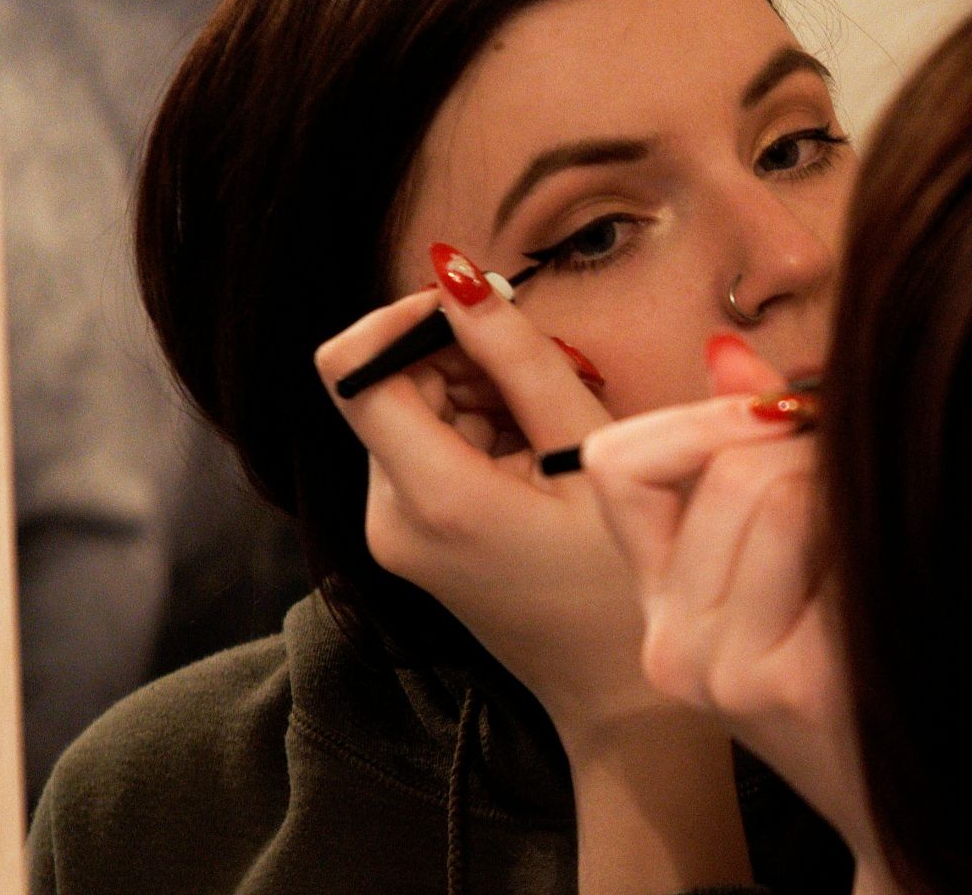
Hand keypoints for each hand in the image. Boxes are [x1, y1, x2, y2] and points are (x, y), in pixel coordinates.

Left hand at [313, 267, 658, 748]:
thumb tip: (457, 275)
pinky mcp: (412, 537)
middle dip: (464, 361)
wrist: (618, 696)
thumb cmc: (621, 582)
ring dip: (481, 396)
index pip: (350, 365)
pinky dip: (482, 433)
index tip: (477, 310)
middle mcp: (387, 516)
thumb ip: (520, 358)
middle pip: (390, 383)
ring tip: (554, 435)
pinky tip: (539, 462)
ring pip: (414, 411)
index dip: (405, 317)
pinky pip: (429, 449)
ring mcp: (394, 532)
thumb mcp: (587, 453)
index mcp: (429, 497)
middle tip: (551, 385)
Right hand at [581, 338, 879, 861]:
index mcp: (657, 607)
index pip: (618, 462)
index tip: (774, 415)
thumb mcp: (778, 574)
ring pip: (779, 491)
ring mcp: (728, 669)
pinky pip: (835, 539)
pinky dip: (876, 536)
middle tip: (862, 475)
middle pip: (727, 465)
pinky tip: (896, 579)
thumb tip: (727, 349)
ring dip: (846, 488)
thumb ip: (741, 459)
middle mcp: (673, 645)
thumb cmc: (849, 677)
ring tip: (875, 534)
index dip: (697, 416)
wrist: (904, 810)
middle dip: (810, 446)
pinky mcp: (797, 683)